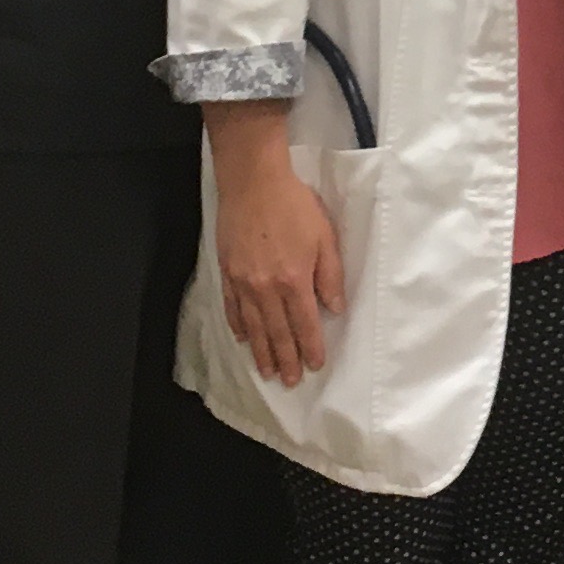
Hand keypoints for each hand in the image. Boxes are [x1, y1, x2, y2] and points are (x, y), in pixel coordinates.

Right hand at [210, 127, 342, 386]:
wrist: (253, 183)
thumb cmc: (294, 206)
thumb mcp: (324, 237)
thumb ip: (330, 275)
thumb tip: (335, 309)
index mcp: (294, 280)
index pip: (305, 323)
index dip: (311, 346)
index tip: (315, 365)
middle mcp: (267, 288)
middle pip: (278, 332)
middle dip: (286, 359)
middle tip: (290, 381)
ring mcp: (244, 283)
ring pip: (254, 326)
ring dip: (261, 352)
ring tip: (268, 371)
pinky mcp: (228, 273)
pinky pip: (233, 309)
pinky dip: (239, 327)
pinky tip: (243, 339)